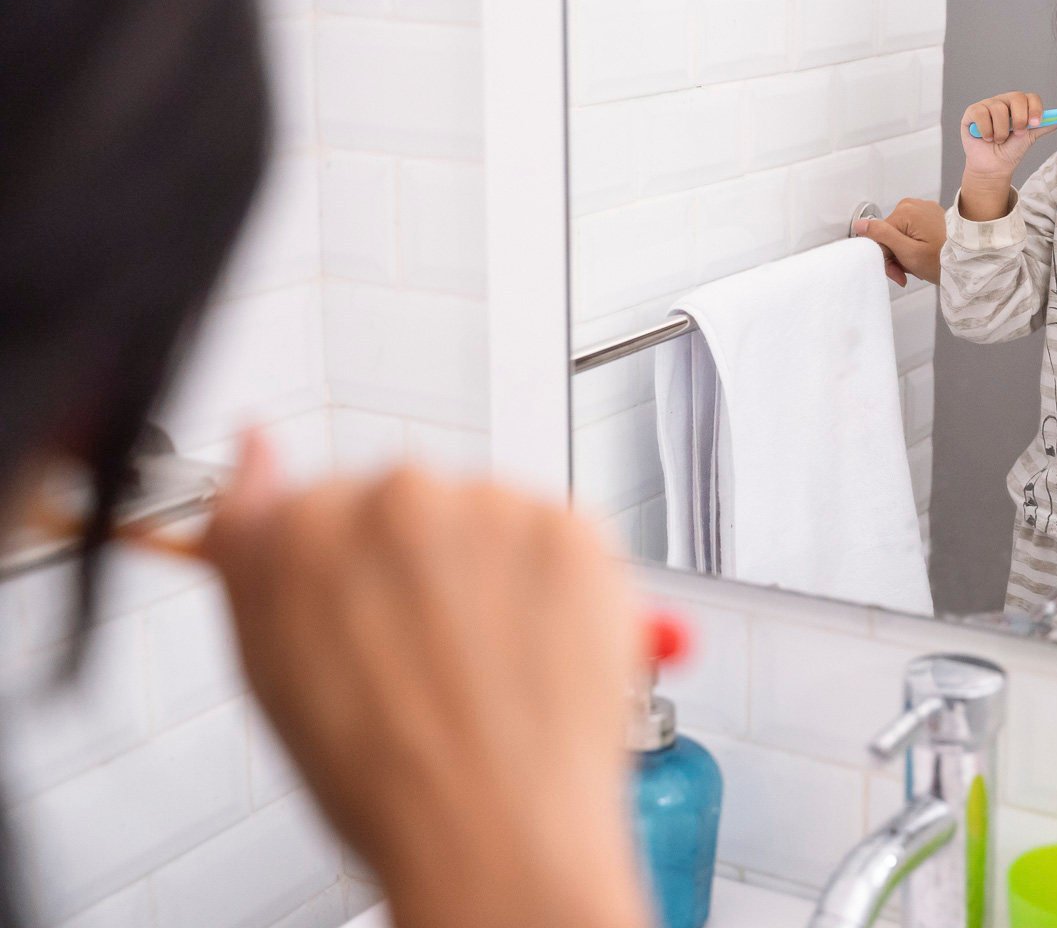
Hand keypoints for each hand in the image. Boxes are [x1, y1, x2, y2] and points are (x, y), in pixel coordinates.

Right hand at [202, 431, 648, 927]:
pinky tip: (537, 653)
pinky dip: (557, 586)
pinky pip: (558, 538)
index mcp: (304, 527)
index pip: (325, 504)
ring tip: (488, 670)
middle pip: (411, 507)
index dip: (351, 574)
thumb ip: (254, 547)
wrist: (494, 833)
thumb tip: (254, 455)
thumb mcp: (271, 667)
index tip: (368, 616)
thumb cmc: (385, 778)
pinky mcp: (571, 526)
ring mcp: (492, 506)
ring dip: (493, 573)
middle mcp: (398, 496)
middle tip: (433, 660)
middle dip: (424, 568)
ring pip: (489, 520)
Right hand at [853, 197, 948, 285]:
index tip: (897, 273)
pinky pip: (912, 233)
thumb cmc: (943, 259)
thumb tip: (860, 224)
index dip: (885, 258)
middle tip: (906, 274)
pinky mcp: (930, 216)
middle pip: (889, 235)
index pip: (879, 236)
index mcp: (905, 210)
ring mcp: (922, 209)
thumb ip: (882, 236)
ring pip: (899, 236)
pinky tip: (922, 258)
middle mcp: (912, 204)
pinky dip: (913, 247)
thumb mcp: (907, 252)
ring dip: (904, 255)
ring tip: (917, 267)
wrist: (972, 261)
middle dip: (895, 257)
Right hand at [958, 91, 1056, 185]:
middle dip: (1020, 119)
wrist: (993, 166)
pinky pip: (981, 114)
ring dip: (1001, 131)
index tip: (1036, 124)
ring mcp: (987, 105)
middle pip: (1016, 97)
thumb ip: (1044, 127)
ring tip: (998, 140)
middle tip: (1018, 134)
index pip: (1031, 97)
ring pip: (998, 108)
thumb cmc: (1010, 150)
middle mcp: (1004, 101)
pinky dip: (986, 130)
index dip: (1035, 108)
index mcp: (1019, 105)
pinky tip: (986, 138)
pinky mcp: (972, 112)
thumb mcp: (1030, 138)